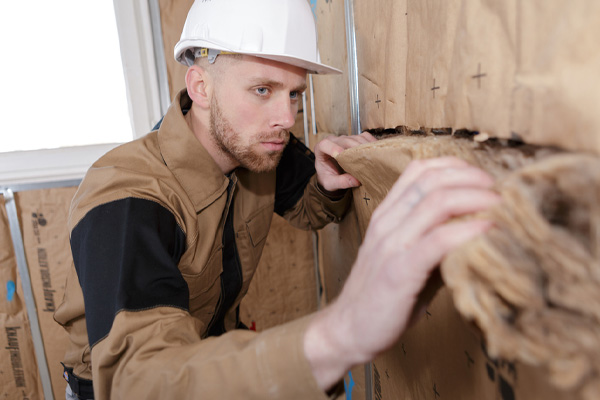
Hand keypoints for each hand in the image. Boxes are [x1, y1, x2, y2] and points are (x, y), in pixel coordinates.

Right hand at [304, 157, 500, 389]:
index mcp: (386, 215)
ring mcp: (391, 245)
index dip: (455, 166)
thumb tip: (478, 230)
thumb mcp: (406, 257)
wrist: (348, 329)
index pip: (419, 170)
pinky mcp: (399, 271)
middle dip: (472, 178)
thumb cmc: (383, 295)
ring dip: (475, 198)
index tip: (482, 178)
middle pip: (431, 179)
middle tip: (500, 191)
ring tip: (500, 206)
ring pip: (436, 202)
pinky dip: (468, 230)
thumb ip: (434, 240)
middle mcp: (386, 222)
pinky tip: (488, 229)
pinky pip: (438, 240)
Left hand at [314, 132, 376, 192]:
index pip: (325, 144)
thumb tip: (356, 181)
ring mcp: (344, 138)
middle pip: (344, 140)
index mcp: (321, 149)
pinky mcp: (354, 139)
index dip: (333, 148)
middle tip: (365, 158)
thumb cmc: (328, 177)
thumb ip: (340, 182)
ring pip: (356, 138)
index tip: (341, 156)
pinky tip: (375, 151)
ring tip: (372, 157)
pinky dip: (370, 142)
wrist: (331, 173)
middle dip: (354, 148)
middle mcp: (333, 141)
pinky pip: (364, 136)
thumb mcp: (330, 183)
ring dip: (364, 146)